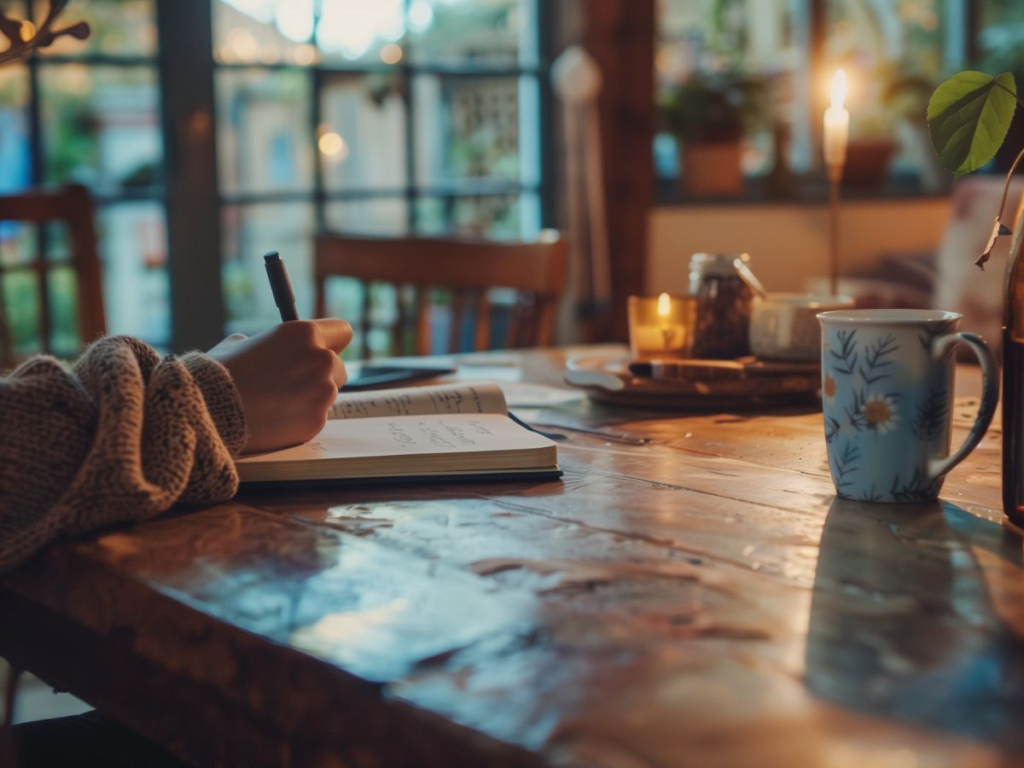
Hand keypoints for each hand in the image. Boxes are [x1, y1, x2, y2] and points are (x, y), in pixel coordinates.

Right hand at [207, 319, 351, 453]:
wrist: (208, 410)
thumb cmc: (219, 374)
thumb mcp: (240, 344)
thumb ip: (267, 343)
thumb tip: (267, 348)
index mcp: (305, 333)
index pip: (342, 332)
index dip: (330, 342)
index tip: (320, 350)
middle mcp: (321, 361)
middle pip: (338, 366)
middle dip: (321, 374)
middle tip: (292, 382)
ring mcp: (323, 393)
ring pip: (327, 394)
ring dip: (310, 397)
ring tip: (274, 402)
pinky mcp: (316, 422)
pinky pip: (315, 417)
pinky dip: (300, 419)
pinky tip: (273, 419)